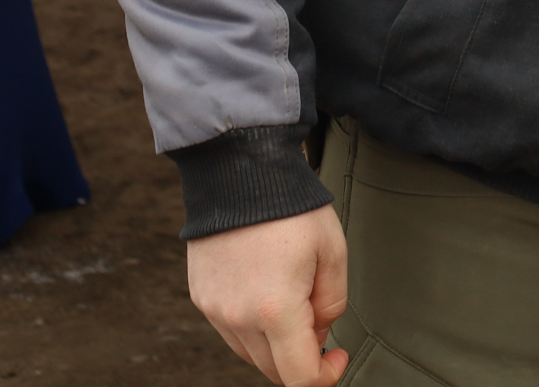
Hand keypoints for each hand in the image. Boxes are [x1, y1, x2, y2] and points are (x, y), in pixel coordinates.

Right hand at [186, 206, 350, 386]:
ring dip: (275, 345)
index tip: (338, 357)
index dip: (324, 377)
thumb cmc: (292, 208)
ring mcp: (214, 310)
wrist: (239, 172)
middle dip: (301, 358)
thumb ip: (332, 303)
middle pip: (273, 370)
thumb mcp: (334, 252)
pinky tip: (266, 292)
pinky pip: (231, 331)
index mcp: (275, 310)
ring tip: (293, 301)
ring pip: (250, 354)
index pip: (298, 376)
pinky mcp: (200, 297)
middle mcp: (238, 318)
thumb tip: (318, 334)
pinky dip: (252, 327)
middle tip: (318, 323)